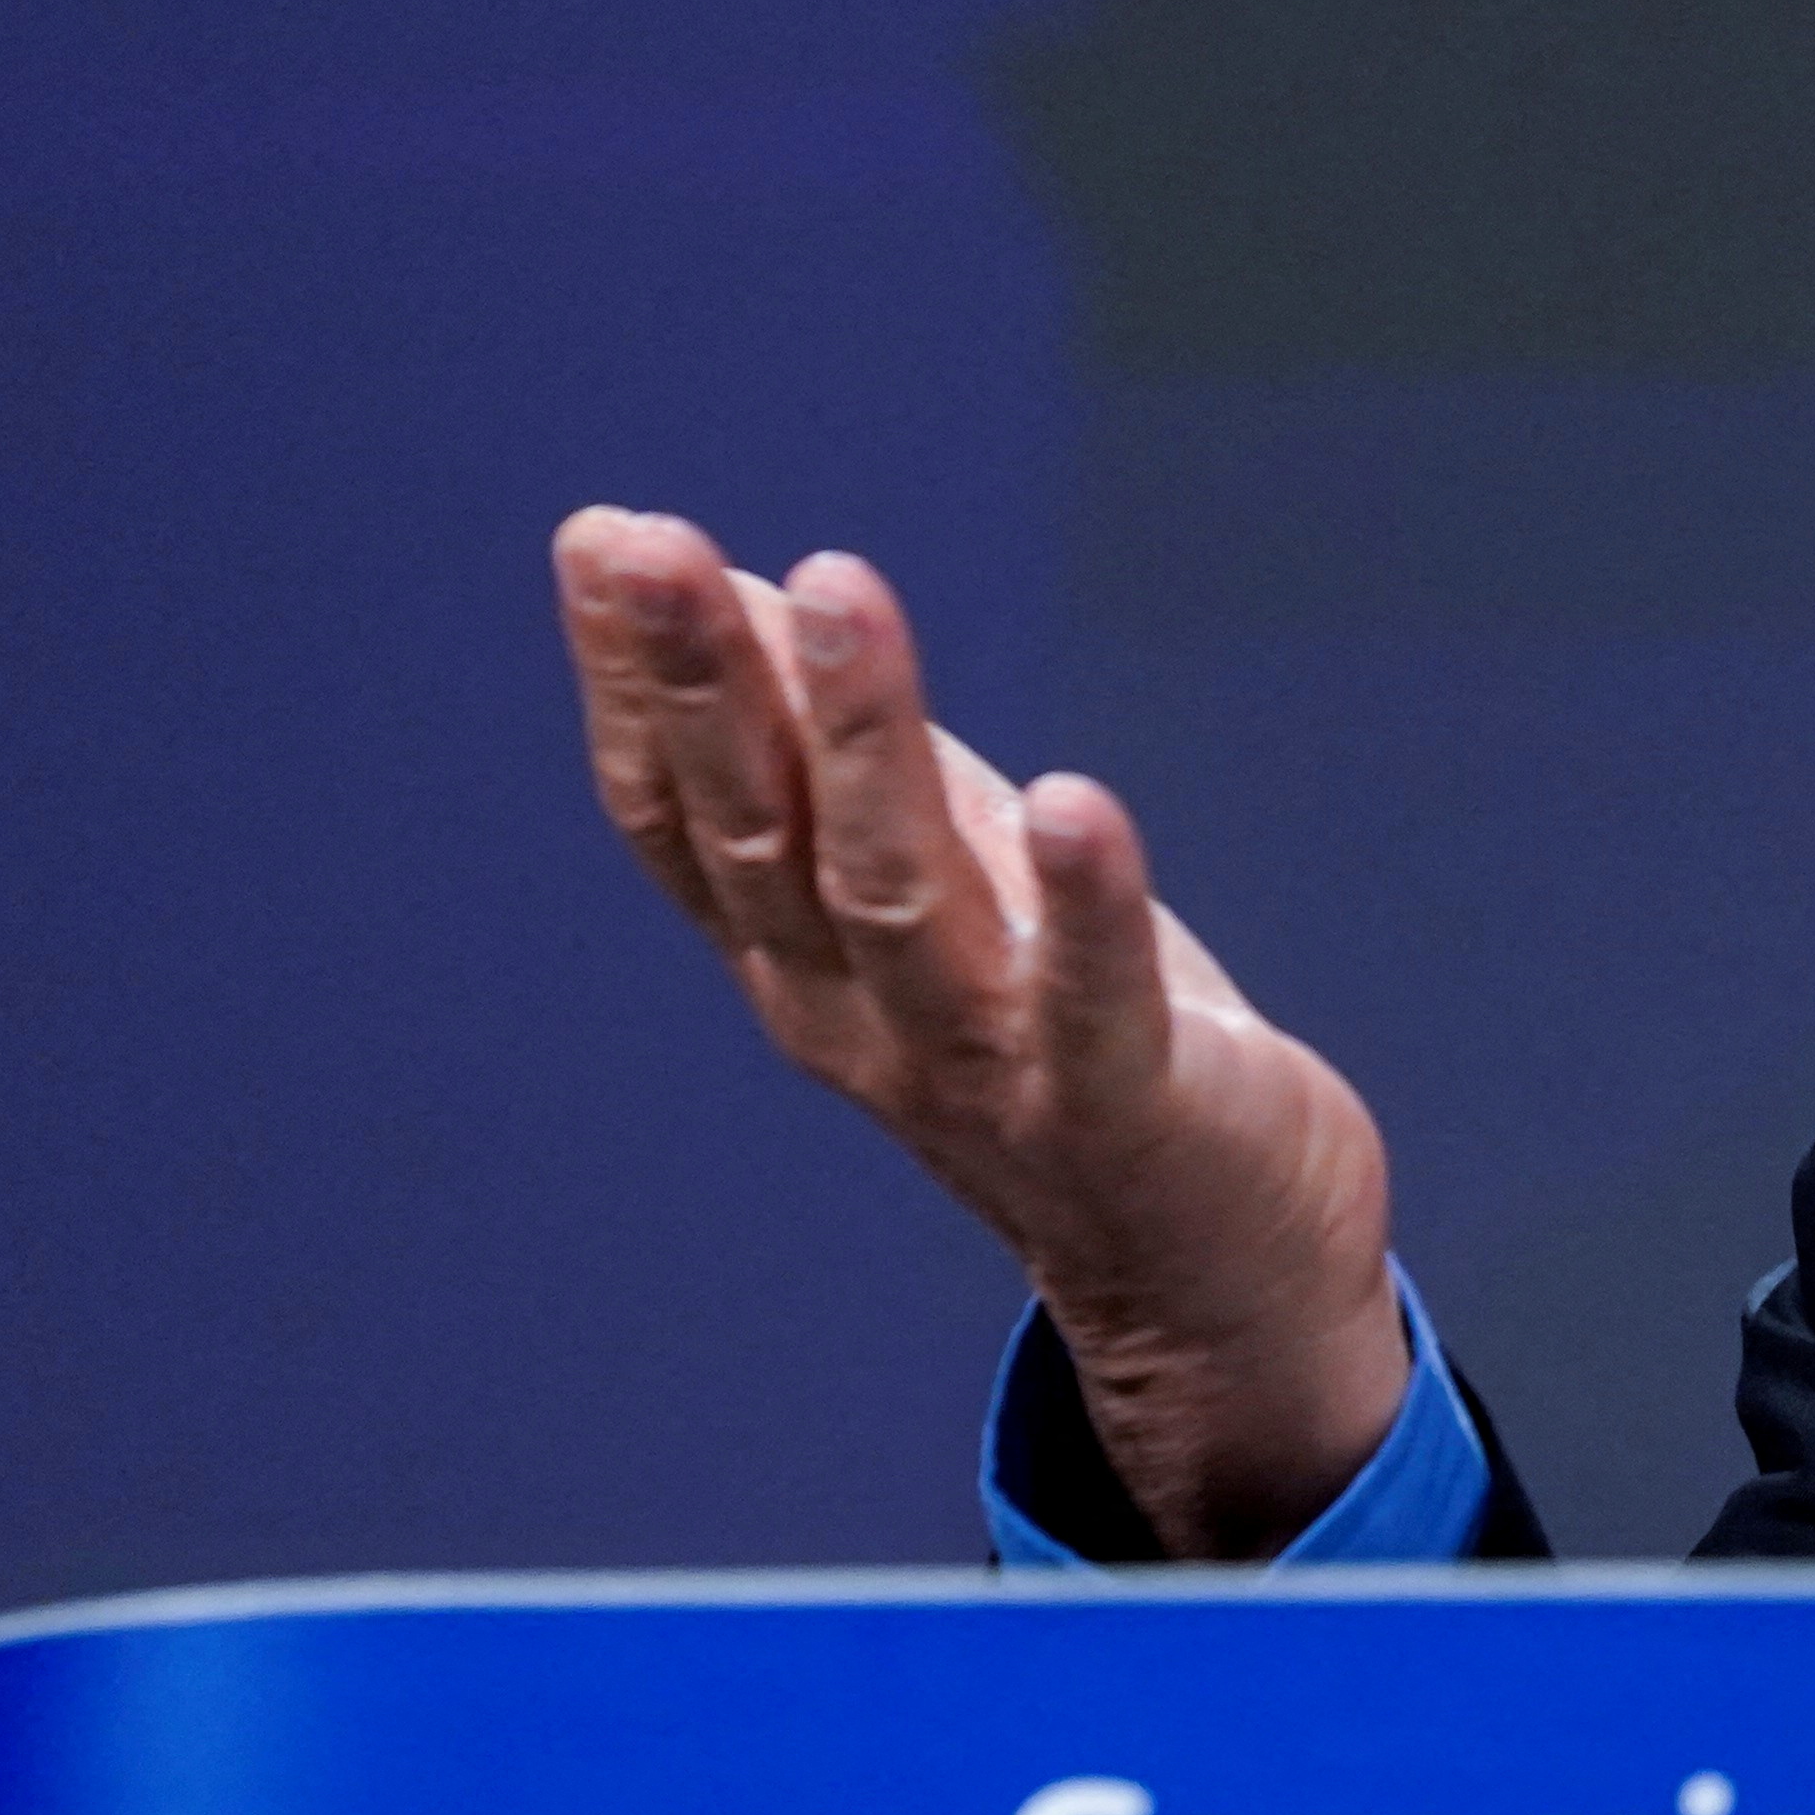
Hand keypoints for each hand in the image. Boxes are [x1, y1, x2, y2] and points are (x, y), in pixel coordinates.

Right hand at [552, 507, 1406, 1556]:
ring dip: (868, 739)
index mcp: (801, 961)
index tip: (603, 544)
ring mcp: (981, 1070)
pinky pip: (1091, 1002)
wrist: (1211, 1271)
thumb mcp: (941, 877)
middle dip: (708, 684)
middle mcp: (859, 1016)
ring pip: (899, 894)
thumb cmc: (1061, 1040)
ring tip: (840, 591)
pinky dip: (1083, 907)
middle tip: (650, 546)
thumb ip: (840, 760)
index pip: (686, 818)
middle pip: (763, 836)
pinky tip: (1078, 801)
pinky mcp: (1118, 1108)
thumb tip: (741, 588)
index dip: (636, 686)